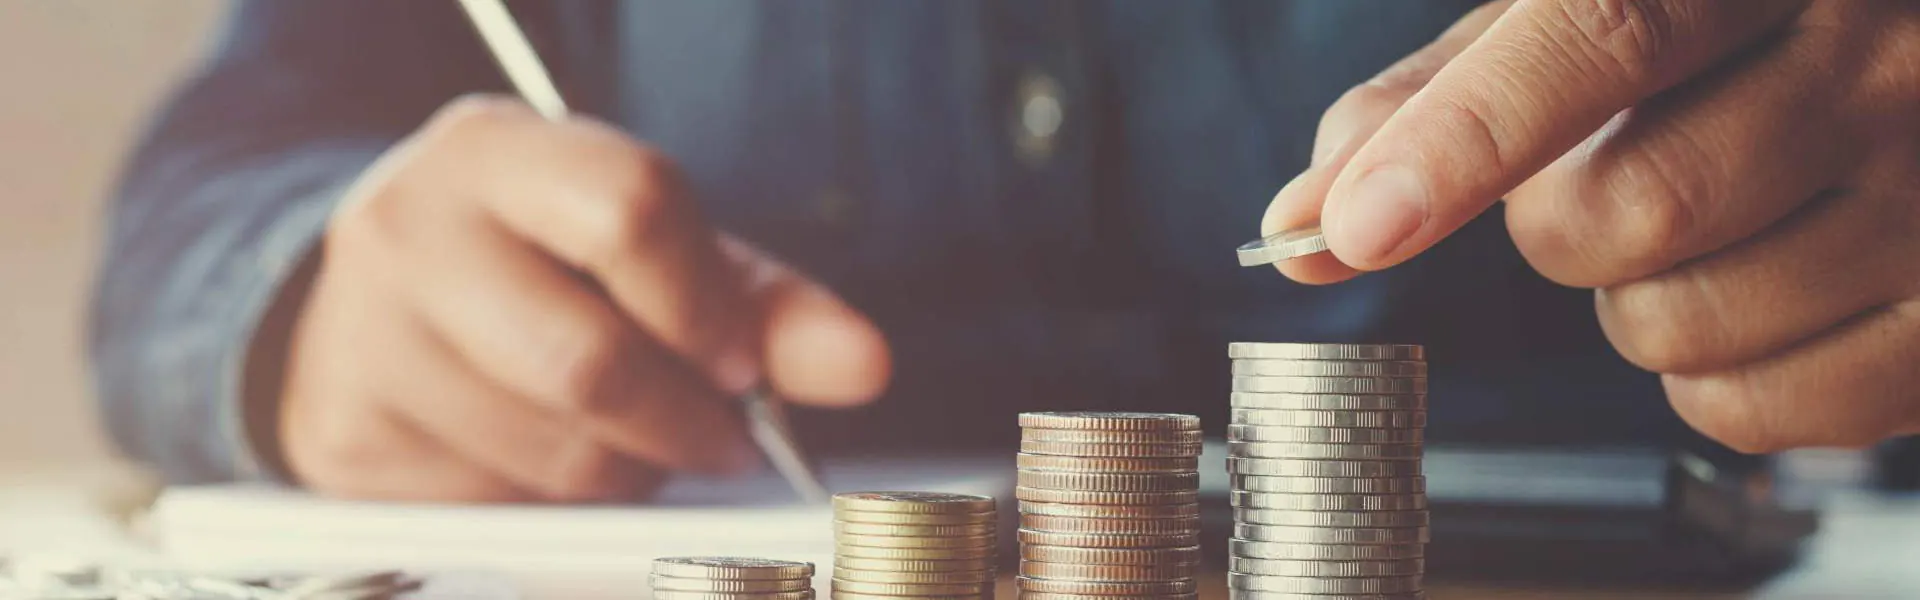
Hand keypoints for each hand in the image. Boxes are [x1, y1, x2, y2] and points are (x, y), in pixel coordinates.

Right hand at [279, 96, 890, 501]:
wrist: (367, 311)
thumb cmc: (537, 268)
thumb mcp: (650, 253)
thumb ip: (762, 303)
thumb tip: (861, 364)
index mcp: (496, 152)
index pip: (628, 211)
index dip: (707, 307)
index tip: (741, 364)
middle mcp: (409, 232)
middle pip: (588, 361)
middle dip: (683, 423)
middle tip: (721, 439)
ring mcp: (366, 341)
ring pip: (554, 454)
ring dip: (630, 473)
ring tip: (631, 440)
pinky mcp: (350, 441)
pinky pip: (502, 508)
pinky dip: (559, 506)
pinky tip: (553, 461)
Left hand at [1265, 0, 1919, 451]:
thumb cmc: (1736, 43)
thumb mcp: (1582, 22)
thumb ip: (1440, 104)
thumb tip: (1303, 223)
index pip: (1602, 37)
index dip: (1467, 138)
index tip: (1363, 224)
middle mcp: (1876, 57)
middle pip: (1625, 210)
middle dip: (1557, 231)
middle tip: (1604, 185)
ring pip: (1678, 325)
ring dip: (1632, 308)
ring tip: (1705, 231)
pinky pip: (1758, 410)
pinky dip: (1711, 381)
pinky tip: (1757, 296)